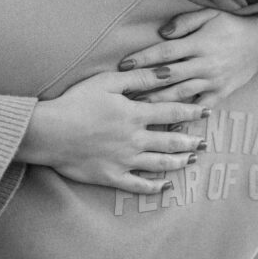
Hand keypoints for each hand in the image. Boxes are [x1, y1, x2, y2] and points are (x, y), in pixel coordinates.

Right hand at [18, 70, 208, 193]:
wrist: (50, 132)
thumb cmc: (76, 102)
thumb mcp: (107, 81)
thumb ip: (139, 77)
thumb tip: (167, 71)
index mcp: (135, 114)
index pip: (172, 111)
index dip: (192, 111)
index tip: (207, 111)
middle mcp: (135, 139)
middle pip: (171, 140)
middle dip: (191, 141)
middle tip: (205, 142)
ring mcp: (125, 160)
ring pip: (161, 163)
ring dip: (180, 162)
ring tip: (192, 160)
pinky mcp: (112, 176)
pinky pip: (139, 185)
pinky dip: (155, 187)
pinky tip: (166, 186)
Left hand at [117, 9, 257, 108]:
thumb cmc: (230, 25)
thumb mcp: (208, 15)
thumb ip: (184, 23)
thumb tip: (162, 34)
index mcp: (198, 44)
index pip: (165, 52)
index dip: (144, 58)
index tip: (123, 64)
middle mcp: (204, 64)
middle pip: (168, 76)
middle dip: (143, 83)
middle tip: (121, 91)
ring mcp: (212, 81)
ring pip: (180, 94)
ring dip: (156, 102)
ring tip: (135, 107)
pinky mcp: (220, 93)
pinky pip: (199, 107)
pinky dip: (184, 117)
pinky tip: (168, 125)